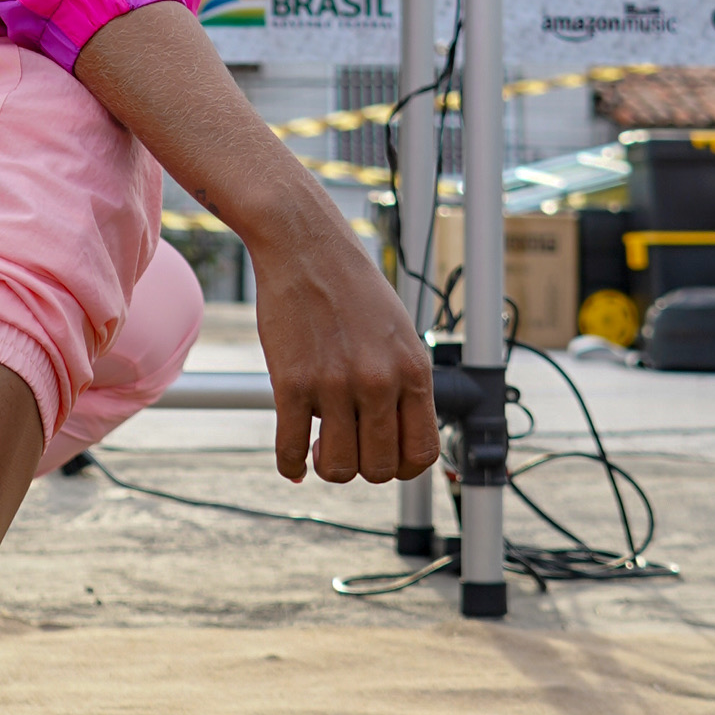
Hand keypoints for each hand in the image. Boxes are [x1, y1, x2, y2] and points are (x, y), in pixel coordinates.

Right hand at [251, 221, 442, 487]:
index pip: (423, 453)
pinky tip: (294, 463)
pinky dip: (291, 466)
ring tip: (320, 446)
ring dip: (328, 468)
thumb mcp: (398, 333)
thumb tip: (398, 433)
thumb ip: (403, 382)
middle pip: (380, 469)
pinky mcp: (293, 382)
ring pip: (339, 468)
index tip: (383, 456)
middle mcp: (379, 381)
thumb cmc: (351, 287)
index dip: (402, 467)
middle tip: (345, 445)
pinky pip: (291, 449)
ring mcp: (336, 384)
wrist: (306, 245)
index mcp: (413, 370)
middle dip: (362, 467)